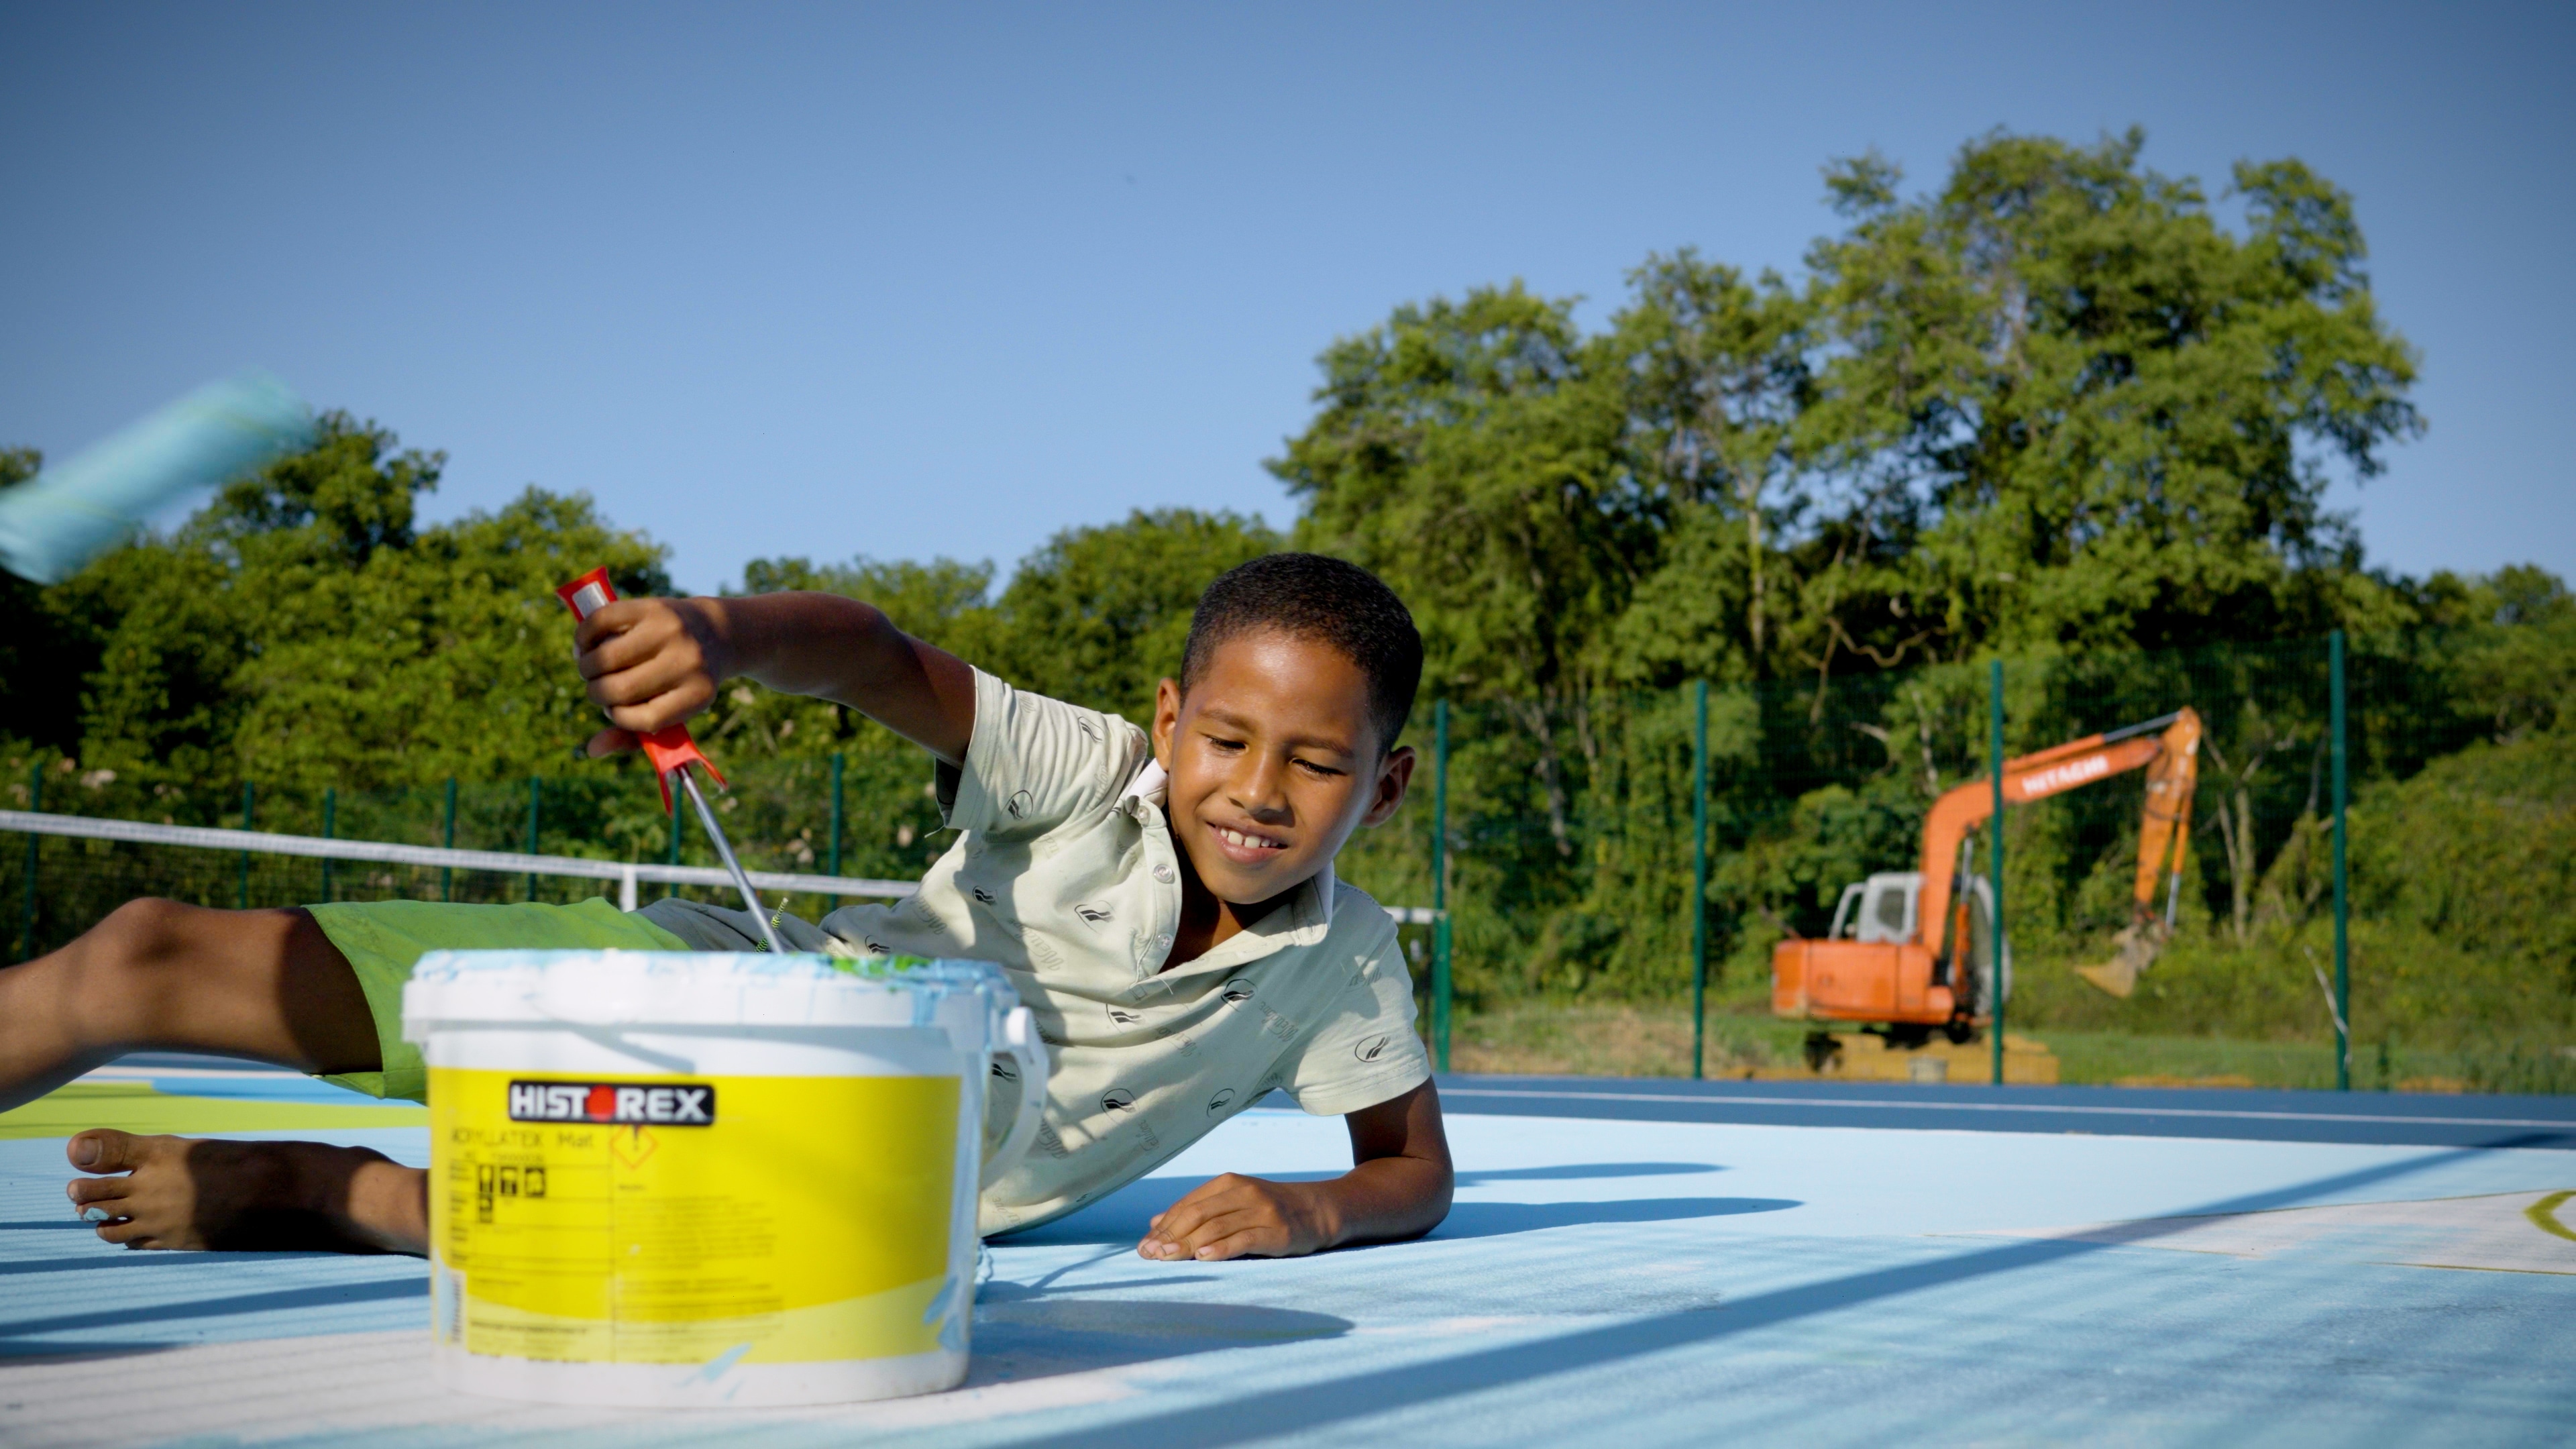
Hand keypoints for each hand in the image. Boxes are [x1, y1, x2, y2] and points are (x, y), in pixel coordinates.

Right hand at [574, 597, 731, 755]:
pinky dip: (583, 636)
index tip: (617, 707)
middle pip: (618, 689)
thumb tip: (591, 750)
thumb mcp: (672, 708)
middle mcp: (687, 662)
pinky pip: (600, 621)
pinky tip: (586, 645)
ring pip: (604, 658)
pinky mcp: (652, 606)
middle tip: (598, 685)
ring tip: (590, 666)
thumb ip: (634, 734)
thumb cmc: (684, 679)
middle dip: (596, 692)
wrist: (716, 631)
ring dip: (586, 667)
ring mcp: (670, 631)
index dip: (619, 716)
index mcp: (697, 695)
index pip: (642, 719)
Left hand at [1138, 1172, 1334, 1261]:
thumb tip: (1155, 1223)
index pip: (1187, 1205)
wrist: (1318, 1211)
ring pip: (1216, 1227)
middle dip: (1170, 1236)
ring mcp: (1261, 1211)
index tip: (1144, 1247)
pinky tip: (1204, 1257)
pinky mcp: (1277, 1231)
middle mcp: (1243, 1193)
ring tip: (1167, 1258)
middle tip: (1150, 1255)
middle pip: (1198, 1214)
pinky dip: (1222, 1248)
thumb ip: (1197, 1210)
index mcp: (1228, 1183)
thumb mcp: (1233, 1203)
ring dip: (1188, 1245)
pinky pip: (1244, 1239)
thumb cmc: (1269, 1210)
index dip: (1164, 1226)